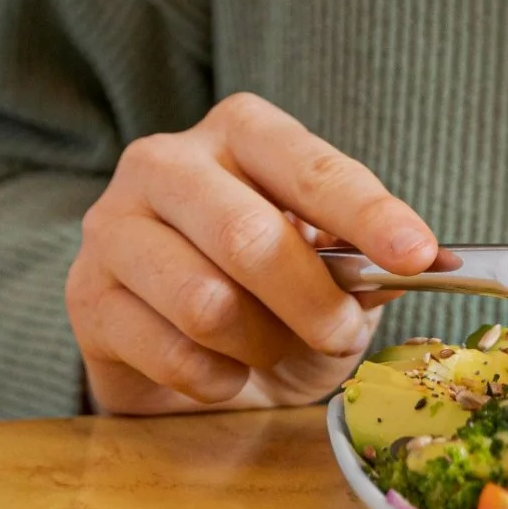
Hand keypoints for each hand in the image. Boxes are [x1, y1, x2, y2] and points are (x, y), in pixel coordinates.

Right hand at [67, 92, 437, 414]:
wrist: (179, 350)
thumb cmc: (268, 290)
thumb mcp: (327, 262)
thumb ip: (364, 256)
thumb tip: (421, 260)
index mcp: (239, 130)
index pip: (310, 167)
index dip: (369, 213)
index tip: (418, 255)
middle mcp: (166, 161)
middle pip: (248, 237)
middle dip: (312, 300)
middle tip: (343, 334)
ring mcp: (114, 226)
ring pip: (205, 302)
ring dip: (261, 344)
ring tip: (274, 348)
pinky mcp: (86, 297)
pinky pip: (171, 355)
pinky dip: (218, 379)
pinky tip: (225, 370)